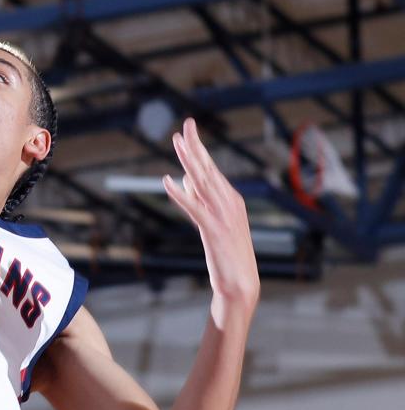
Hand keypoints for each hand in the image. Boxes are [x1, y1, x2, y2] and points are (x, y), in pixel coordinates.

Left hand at [163, 119, 259, 324]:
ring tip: (177, 143)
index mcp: (231, 199)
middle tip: (185, 125)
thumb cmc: (226, 254)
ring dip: (189, 161)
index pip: (211, 168)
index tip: (188, 130)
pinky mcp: (213, 231)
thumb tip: (184, 178)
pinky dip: (180, 194)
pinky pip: (194, 208)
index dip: (198, 149)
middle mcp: (229, 203)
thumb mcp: (213, 221)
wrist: (241, 285)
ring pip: (203, 183)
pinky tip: (167, 182)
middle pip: (208, 169)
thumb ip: (200, 200)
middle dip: (195, 146)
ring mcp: (223, 216)